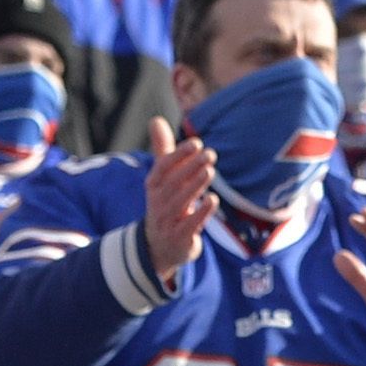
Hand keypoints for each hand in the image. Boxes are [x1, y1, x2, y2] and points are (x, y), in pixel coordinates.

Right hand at [137, 118, 215, 288]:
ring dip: (196, 185)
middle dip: (191, 167)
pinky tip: (213, 199)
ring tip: (210, 170)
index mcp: (153, 186)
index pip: (162, 167)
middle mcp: (157, 203)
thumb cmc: (166, 204)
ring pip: (181, 202)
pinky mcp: (180, 238)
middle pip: (173, 183)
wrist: (160, 247)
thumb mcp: (162, 179)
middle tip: (210, 154)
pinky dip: (201, 212)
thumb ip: (163, 151)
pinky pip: (190, 225)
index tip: (196, 144)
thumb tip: (156, 119)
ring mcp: (167, 221)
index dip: (178, 155)